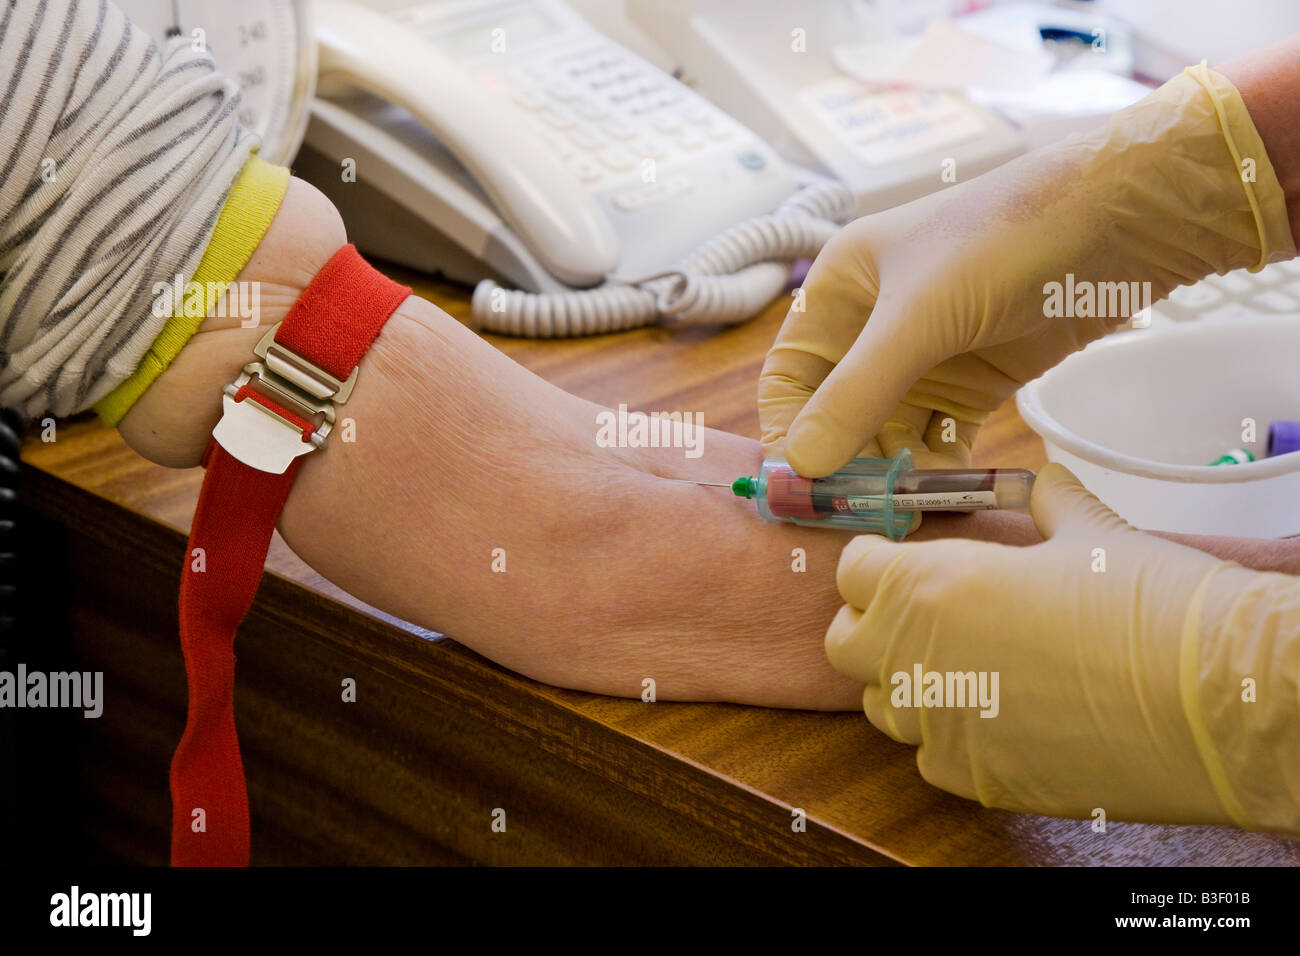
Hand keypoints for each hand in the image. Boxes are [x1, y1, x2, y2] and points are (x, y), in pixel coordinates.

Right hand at [760, 65, 1294, 476]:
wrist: (1118, 222)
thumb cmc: (1003, 240)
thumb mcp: (919, 317)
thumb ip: (858, 393)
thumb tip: (801, 467)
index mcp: (840, 292)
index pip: (789, 378)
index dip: (789, 431)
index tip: (803, 487)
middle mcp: (872, 327)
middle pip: (836, 414)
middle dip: (844, 462)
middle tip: (857, 513)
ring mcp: (923, 358)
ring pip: (885, 433)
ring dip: (891, 473)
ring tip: (904, 510)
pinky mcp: (970, 384)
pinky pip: (935, 439)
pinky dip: (934, 469)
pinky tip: (942, 494)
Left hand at [824, 463, 1299, 831]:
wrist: (1212, 700)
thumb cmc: (1146, 602)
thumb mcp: (1089, 531)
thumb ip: (1045, 502)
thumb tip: (1043, 481)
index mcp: (925, 585)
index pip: (850, 569)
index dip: (876, 561)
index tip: (901, 561)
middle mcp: (912, 658)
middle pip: (845, 642)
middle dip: (873, 625)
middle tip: (925, 615)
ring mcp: (938, 726)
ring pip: (883, 705)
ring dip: (910, 683)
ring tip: (970, 666)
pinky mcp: (973, 779)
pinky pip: (932, 756)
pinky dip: (953, 736)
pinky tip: (1003, 717)